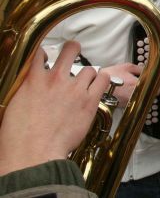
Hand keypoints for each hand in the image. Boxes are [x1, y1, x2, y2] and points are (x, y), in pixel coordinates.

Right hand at [0, 41, 110, 174]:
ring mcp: (74, 89)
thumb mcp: (15, 106)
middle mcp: (55, 79)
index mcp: (33, 80)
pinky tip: (98, 86)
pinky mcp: (89, 100)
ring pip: (89, 69)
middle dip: (72, 49)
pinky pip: (103, 81)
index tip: (47, 56)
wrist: (34, 152)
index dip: (45, 52)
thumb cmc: (20, 136)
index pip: (39, 52)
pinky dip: (102, 81)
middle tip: (73, 53)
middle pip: (70, 50)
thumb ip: (27, 91)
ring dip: (88, 75)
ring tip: (85, 84)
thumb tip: (31, 90)